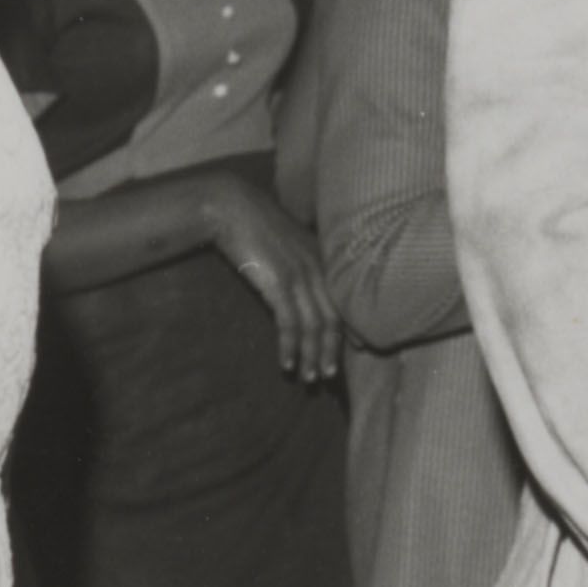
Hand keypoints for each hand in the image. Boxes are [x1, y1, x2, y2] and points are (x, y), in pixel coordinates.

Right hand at [198, 173, 341, 384]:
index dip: (349, 330)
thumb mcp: (288, 245)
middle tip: (328, 377)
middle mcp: (317, 269)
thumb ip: (301, 264)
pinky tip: (287, 364)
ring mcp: (299, 276)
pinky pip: (289, 324)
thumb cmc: (256, 227)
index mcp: (322, 260)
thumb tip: (302, 290)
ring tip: (310, 379)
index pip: (342, 302)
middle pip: (332, 319)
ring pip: (313, 326)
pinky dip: (290, 348)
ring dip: (312, 356)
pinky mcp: (278, 283)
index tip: (355, 351)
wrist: (232, 207)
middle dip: (331, 352)